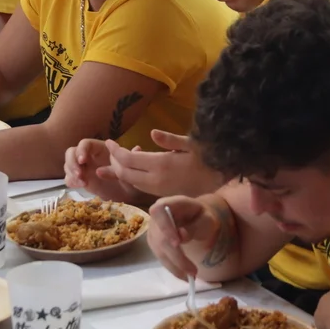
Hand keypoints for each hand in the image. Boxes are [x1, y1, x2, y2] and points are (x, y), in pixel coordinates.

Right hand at [64, 139, 138, 202]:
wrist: (126, 193)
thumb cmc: (128, 176)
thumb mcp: (130, 168)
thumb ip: (130, 158)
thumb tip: (137, 148)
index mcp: (99, 149)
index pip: (85, 143)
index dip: (82, 150)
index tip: (83, 160)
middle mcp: (88, 156)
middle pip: (71, 152)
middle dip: (72, 162)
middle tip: (79, 174)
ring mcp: (82, 168)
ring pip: (68, 164)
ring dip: (71, 172)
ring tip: (82, 183)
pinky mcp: (80, 180)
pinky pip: (69, 178)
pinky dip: (72, 181)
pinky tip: (80, 186)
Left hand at [104, 131, 223, 197]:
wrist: (220, 183)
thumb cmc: (208, 158)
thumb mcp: (192, 144)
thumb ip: (171, 140)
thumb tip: (152, 133)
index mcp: (161, 164)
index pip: (128, 159)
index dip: (115, 151)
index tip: (108, 141)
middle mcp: (155, 179)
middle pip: (125, 172)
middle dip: (114, 161)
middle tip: (111, 150)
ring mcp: (158, 189)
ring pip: (131, 182)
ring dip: (120, 172)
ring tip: (114, 161)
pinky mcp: (162, 194)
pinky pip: (140, 186)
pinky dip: (131, 178)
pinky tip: (132, 171)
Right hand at [147, 196, 221, 279]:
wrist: (198, 219)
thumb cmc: (203, 216)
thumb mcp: (206, 219)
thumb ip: (195, 226)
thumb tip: (181, 236)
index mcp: (168, 203)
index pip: (159, 212)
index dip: (165, 227)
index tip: (177, 244)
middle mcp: (155, 216)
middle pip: (160, 237)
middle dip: (176, 256)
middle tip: (193, 271)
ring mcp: (153, 229)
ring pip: (159, 251)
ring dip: (175, 266)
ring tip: (192, 276)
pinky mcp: (154, 243)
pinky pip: (161, 256)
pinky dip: (172, 267)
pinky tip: (183, 274)